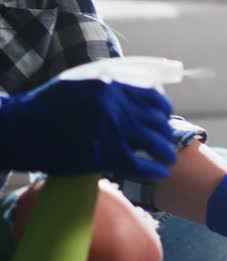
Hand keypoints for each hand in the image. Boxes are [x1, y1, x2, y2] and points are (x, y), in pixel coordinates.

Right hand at [0, 79, 175, 177]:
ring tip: (168, 160)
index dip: (164, 111)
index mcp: (111, 86)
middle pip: (157, 122)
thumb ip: (109, 88)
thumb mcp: (81, 85)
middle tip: (166, 143)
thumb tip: (137, 94)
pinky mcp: (104, 154)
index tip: (165, 120)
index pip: (153, 97)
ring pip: (154, 143)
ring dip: (166, 153)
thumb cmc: (48, 108)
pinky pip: (140, 164)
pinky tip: (160, 174)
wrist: (21, 128)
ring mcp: (111, 129)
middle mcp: (115, 105)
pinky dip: (154, 171)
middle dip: (166, 134)